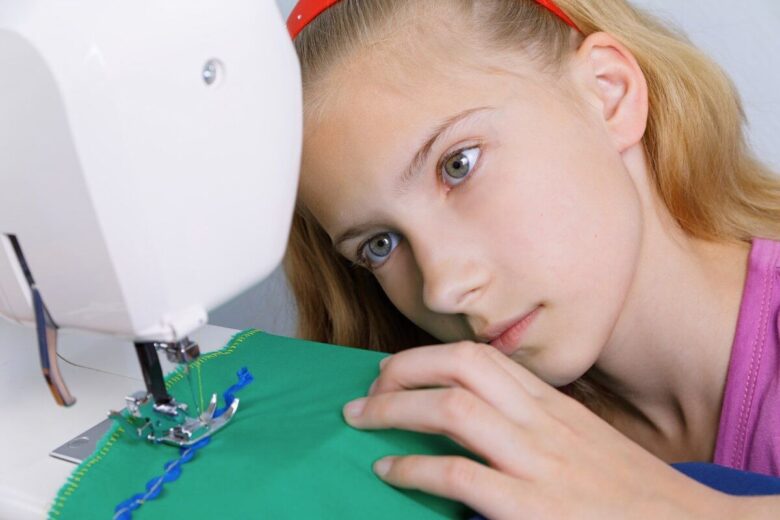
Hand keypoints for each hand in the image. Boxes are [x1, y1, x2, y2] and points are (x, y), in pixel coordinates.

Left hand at [342, 341, 733, 518]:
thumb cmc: (631, 492)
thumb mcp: (586, 441)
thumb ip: (539, 422)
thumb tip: (481, 415)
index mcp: (555, 405)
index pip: (484, 358)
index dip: (430, 356)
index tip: (398, 368)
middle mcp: (543, 422)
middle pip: (462, 367)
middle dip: (405, 369)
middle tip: (369, 387)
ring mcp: (538, 463)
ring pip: (453, 409)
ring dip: (395, 408)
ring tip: (362, 417)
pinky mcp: (532, 509)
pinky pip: (457, 475)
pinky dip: (412, 469)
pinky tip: (388, 472)